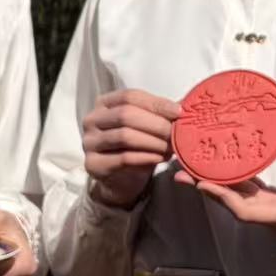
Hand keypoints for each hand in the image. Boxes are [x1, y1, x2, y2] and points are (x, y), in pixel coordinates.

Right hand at [82, 89, 179, 208]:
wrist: (121, 179)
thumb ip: (160, 114)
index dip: (156, 103)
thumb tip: (186, 104)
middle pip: (126, 115)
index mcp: (104, 103)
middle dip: (156, 124)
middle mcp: (91, 120)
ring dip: (153, 142)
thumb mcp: (146, 126)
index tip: (178, 112)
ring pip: (125, 136)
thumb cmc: (136, 146)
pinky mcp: (93, 164)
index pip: (130, 96)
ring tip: (171, 148)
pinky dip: (146, 157)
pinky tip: (160, 158)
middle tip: (176, 133)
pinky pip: (123, 158)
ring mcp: (89, 142)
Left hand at [174, 129, 275, 239]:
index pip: (245, 210)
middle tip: (181, 174)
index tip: (199, 182)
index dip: (221, 197)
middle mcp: (274, 220)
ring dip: (217, 188)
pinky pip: (251, 197)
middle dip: (208, 191)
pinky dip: (235, 186)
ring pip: (240, 203)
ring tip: (193, 172)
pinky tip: (222, 170)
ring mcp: (275, 216)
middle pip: (234, 207)